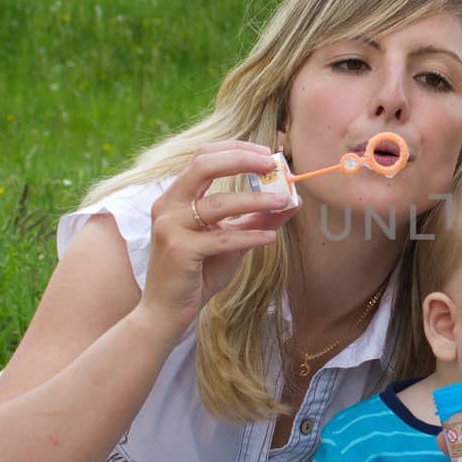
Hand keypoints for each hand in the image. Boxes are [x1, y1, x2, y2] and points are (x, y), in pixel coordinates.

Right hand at [139, 142, 295, 333]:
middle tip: (273, 165)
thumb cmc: (198, 272)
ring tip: (283, 201)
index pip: (203, 156)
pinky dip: (250, 236)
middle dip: (241, 160)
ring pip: (217, 203)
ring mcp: (171, 227)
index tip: (267, 154)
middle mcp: (168, 205)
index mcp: (176, 196)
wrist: (167, 311)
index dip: (235, 150)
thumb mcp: (232, 241)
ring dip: (255, 199)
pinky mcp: (180, 251)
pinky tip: (270, 238)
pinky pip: (222, 239)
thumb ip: (258, 219)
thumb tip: (294, 199)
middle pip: (204, 166)